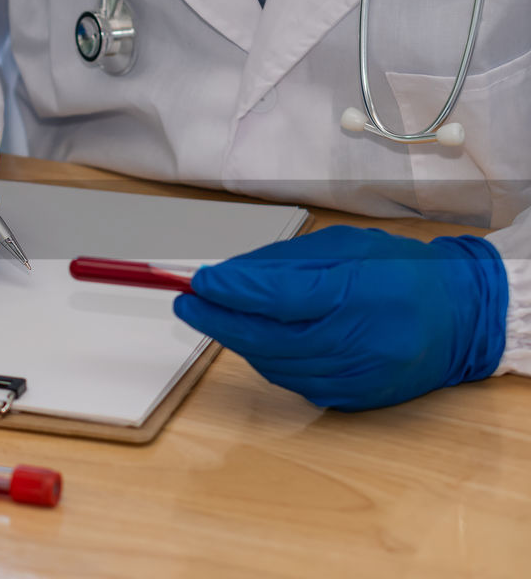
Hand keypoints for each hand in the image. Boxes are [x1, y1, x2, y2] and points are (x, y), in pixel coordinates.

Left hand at [173, 226, 506, 410]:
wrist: (461, 318)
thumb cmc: (399, 273)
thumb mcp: (343, 247)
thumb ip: (282, 264)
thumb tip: (226, 276)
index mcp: (357, 293)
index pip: (278, 297)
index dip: (231, 291)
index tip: (198, 281)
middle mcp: (357, 341)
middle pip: (267, 337)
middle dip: (218, 320)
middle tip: (186, 303)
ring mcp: (355, 376)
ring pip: (273, 363)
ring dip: (239, 340)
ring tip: (219, 314)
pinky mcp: (352, 398)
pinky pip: (292, 380)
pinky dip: (267, 358)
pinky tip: (258, 339)